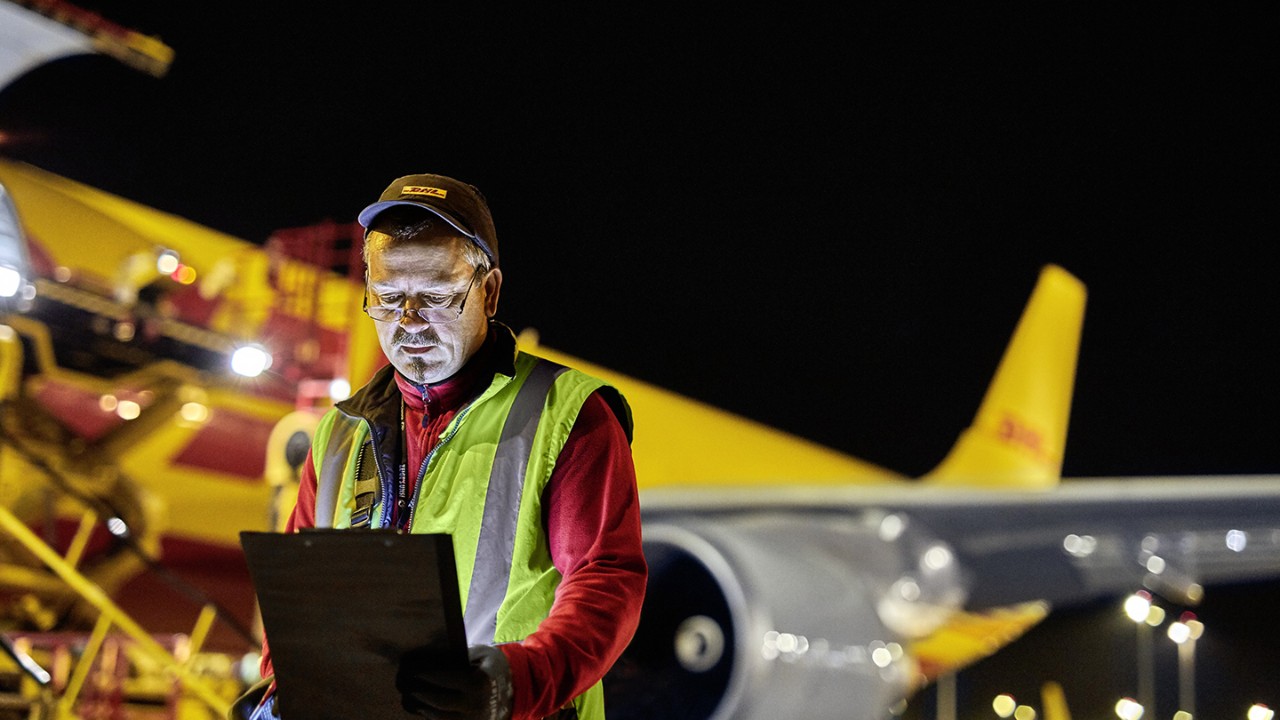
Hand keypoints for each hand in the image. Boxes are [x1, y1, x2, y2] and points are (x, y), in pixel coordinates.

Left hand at [397, 644, 513, 719]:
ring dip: (425, 710)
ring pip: (442, 719)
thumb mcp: (481, 654)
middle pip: (440, 703)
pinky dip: (435, 719)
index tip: (415, 672)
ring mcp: (475, 719)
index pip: (446, 680)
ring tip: (414, 700)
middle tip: (407, 688)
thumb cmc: (494, 667)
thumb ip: (460, 658)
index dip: (428, 676)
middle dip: (421, 695)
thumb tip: (433, 658)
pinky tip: (426, 711)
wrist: (517, 687)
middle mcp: (476, 704)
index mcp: (479, 682)